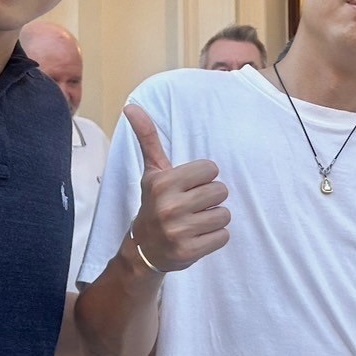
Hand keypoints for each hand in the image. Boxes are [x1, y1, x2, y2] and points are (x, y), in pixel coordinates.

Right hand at [124, 104, 230, 271]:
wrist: (143, 250)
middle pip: (220, 191)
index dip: (203, 178)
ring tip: (195, 222)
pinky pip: (223, 236)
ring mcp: (179, 230)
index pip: (211, 169)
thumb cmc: (155, 204)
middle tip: (192, 206)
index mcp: (163, 182)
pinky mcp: (189, 251)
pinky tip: (197, 236)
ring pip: (224, 214)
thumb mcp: (152, 172)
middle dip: (210, 199)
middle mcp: (169, 206)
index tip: (188, 187)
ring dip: (214, 218)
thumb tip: (131, 105)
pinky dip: (215, 237)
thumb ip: (148, 138)